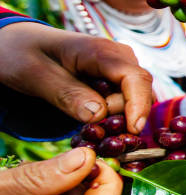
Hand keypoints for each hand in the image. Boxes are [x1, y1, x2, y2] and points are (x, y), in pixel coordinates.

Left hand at [0, 22, 152, 132]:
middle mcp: (118, 59)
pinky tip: (91, 120)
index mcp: (100, 51)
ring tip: (85, 121)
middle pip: (138, 94)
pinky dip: (113, 120)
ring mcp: (120, 71)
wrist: (21, 48)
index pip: (135, 78)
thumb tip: (100, 114)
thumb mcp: (36, 75)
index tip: (132, 130)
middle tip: (88, 126)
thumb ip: (67, 95)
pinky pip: (126, 106)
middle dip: (120, 117)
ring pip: (135, 103)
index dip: (139, 105)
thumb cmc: (24, 55)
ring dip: (117, 120)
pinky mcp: (117, 84)